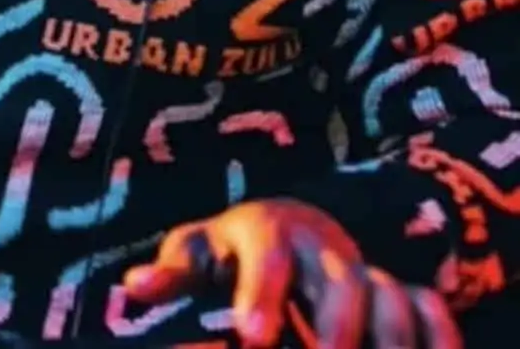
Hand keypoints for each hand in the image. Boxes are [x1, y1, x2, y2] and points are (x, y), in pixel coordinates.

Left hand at [125, 199, 461, 348]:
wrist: (290, 227)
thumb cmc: (228, 250)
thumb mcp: (196, 250)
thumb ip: (172, 273)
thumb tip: (131, 288)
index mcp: (264, 231)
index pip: (266, 258)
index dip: (263, 296)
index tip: (256, 339)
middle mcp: (320, 247)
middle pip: (339, 279)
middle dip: (335, 325)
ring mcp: (361, 268)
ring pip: (387, 295)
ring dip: (386, 338)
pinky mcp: (391, 291)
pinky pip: (423, 308)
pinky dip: (432, 337)